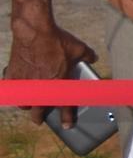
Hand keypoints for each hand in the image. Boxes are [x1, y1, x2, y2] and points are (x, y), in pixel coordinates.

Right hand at [6, 0, 97, 125]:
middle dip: (39, 117)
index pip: (65, 106)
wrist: (35, 32)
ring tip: (29, 104)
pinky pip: (12, 89)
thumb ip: (87, 56)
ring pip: (23, 102)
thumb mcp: (79, 48)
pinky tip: (16, 90)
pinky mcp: (13, 75)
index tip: (68, 125)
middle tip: (40, 120)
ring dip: (27, 105)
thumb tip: (93, 58)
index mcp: (60, 83)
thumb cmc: (57, 40)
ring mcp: (26, 82)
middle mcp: (42, 86)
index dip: (67, 117)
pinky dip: (14, 90)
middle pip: (38, 111)